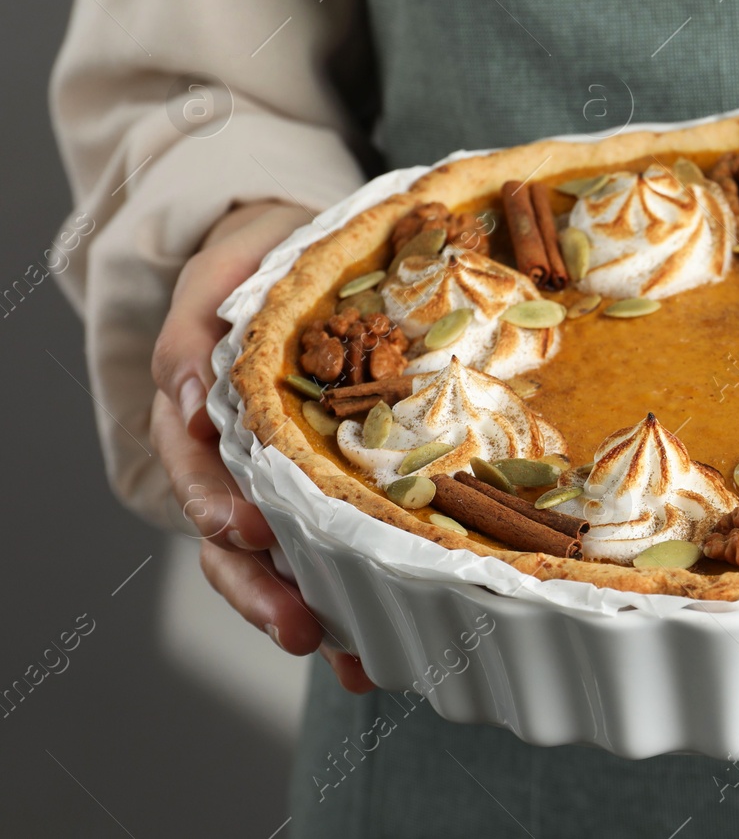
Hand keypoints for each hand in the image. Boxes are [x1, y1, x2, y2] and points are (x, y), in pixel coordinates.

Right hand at [150, 200, 374, 693]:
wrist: (303, 250)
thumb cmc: (259, 259)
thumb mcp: (223, 270)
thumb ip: (195, 331)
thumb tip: (188, 398)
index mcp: (202, 412)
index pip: (198, 472)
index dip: (220, 506)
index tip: (250, 531)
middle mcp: (233, 461)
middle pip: (231, 543)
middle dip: (262, 590)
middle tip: (301, 626)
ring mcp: (278, 481)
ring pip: (277, 563)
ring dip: (308, 611)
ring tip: (347, 659)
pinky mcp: (325, 488)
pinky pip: (329, 551)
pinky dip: (349, 600)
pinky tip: (379, 645)